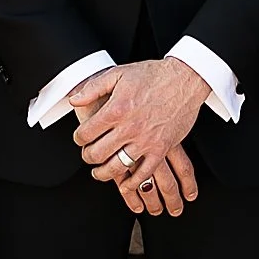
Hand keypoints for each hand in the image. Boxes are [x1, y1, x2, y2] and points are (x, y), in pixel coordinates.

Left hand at [71, 56, 204, 214]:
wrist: (184, 79)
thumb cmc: (153, 75)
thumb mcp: (118, 74)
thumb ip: (92, 88)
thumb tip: (73, 100)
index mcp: (116, 109)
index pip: (86, 133)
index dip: (78, 138)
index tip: (80, 138)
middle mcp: (129, 127)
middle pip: (97, 153)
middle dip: (88, 156)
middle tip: (88, 154)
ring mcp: (145, 140)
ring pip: (116, 167)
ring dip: (103, 173)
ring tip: (99, 172)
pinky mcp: (161, 148)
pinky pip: (144, 173)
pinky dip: (132, 183)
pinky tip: (125, 184)